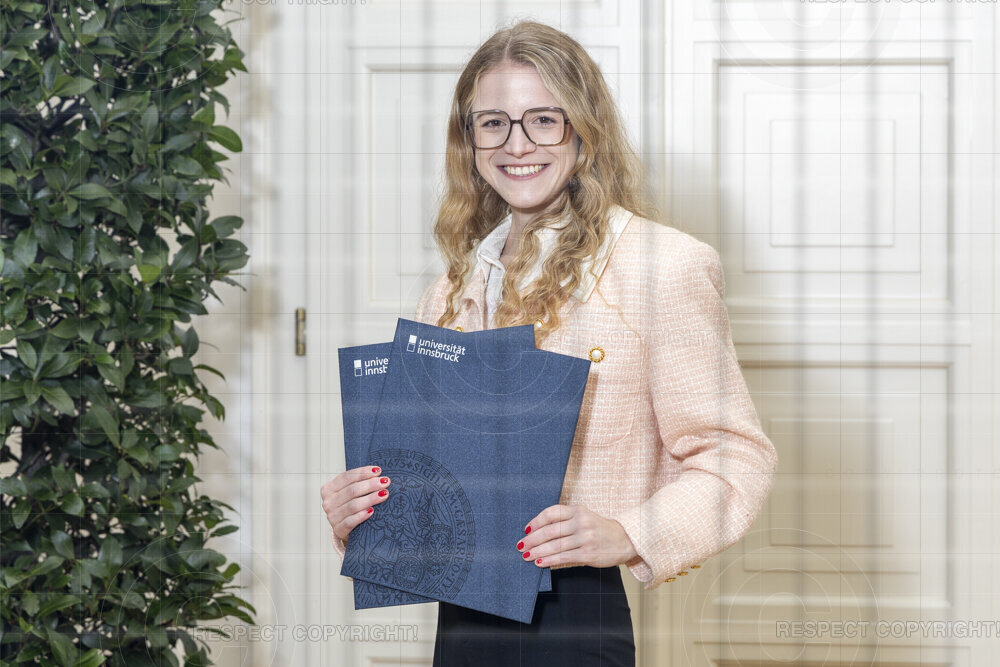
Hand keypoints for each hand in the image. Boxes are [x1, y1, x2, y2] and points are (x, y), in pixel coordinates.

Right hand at [320, 465, 391, 544]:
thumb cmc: (348, 505)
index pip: (346, 477)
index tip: (378, 471)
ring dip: (370, 499)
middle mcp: (328, 502)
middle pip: (352, 490)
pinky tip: (371, 511)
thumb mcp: (348, 492)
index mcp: (329, 488)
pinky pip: (350, 522)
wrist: (343, 527)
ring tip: (384, 494)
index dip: (362, 473)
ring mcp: (332, 516)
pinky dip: (361, 516)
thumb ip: (357, 482)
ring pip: (353, 505)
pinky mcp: (338, 529)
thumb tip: (377, 473)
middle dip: (370, 484)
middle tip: (385, 482)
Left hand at [516, 504, 637, 567]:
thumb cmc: (601, 529)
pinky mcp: (588, 553)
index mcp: (578, 510)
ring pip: (554, 545)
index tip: (526, 529)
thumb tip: (540, 532)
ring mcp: (584, 538)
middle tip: (520, 545)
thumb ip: (566, 521)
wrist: (626, 540)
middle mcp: (581, 522)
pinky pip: (563, 557)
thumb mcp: (585, 517)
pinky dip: (549, 560)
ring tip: (525, 555)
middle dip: (532, 539)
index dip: (536, 521)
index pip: (551, 513)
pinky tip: (539, 563)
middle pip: (550, 531)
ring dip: (537, 551)